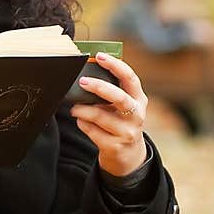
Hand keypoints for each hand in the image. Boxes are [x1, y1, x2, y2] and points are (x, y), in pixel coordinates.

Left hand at [69, 51, 147, 177]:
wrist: (128, 157)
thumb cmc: (120, 123)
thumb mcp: (122, 107)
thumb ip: (111, 92)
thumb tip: (87, 74)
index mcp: (139, 100)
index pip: (130, 78)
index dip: (116, 65)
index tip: (99, 56)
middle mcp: (137, 115)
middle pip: (119, 97)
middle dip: (99, 87)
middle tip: (82, 82)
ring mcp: (127, 132)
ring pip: (101, 116)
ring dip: (83, 110)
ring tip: (74, 108)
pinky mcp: (115, 146)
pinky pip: (93, 131)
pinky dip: (83, 124)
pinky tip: (81, 121)